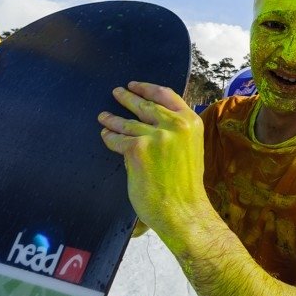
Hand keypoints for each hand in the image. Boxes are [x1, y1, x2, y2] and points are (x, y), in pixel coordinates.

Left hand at [98, 81, 207, 240]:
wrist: (183, 210)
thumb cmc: (186, 185)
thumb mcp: (190, 148)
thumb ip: (176, 132)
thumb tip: (153, 121)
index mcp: (191, 122)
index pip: (166, 95)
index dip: (147, 88)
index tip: (135, 85)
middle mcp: (175, 125)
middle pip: (144, 105)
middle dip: (127, 98)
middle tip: (117, 93)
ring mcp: (156, 136)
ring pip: (127, 123)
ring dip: (112, 118)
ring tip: (103, 116)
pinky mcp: (138, 149)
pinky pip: (118, 139)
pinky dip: (109, 137)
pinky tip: (105, 135)